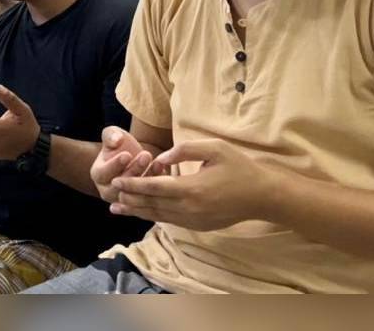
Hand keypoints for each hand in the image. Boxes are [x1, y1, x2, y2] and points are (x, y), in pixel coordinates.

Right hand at [91, 126, 155, 203]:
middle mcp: (107, 190)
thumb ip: (111, 135)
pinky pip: (148, 195)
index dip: (115, 164)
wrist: (133, 155)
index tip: (126, 155)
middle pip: (120, 185)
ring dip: (146, 177)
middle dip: (134, 170)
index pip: (103, 173)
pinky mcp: (140, 202)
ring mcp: (124, 199)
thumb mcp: (113, 134)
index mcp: (98, 174)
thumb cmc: (119, 144)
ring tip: (156, 162)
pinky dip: (156, 182)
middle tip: (145, 155)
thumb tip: (116, 140)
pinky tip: (162, 168)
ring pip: (135, 193)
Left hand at [110, 139, 275, 230]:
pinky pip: (171, 221)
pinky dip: (155, 216)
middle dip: (130, 200)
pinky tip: (145, 212)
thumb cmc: (239, 167)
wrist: (263, 196)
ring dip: (138, 212)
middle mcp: (190, 208)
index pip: (154, 188)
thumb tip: (160, 157)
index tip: (117, 181)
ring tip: (119, 209)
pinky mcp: (199, 226)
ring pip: (159, 216)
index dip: (133, 185)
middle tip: (111, 197)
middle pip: (152, 205)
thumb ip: (184, 150)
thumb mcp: (214, 148)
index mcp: (191, 188)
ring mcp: (194, 220)